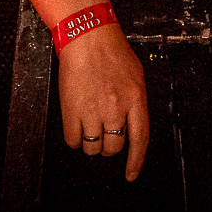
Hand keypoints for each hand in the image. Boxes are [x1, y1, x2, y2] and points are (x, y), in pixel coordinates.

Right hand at [57, 24, 149, 180]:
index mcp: (135, 99)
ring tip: (89, 124)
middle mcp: (115, 108)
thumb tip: (131, 125)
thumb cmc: (112, 52)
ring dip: (91, 142)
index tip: (131, 174)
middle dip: (109, 146)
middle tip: (104, 132)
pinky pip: (73, 140)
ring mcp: (92, 110)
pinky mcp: (71, 110)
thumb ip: (134, 103)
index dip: (135, 161)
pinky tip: (76, 124)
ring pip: (92, 147)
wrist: (87, 37)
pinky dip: (74, 137)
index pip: (140, 139)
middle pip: (113, 148)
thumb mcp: (135, 77)